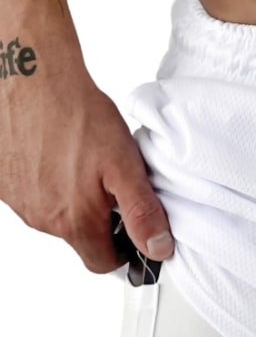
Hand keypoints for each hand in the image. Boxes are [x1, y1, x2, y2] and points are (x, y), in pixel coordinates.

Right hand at [0, 68, 173, 273]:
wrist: (31, 73)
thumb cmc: (78, 114)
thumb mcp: (126, 167)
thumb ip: (143, 214)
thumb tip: (158, 249)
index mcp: (73, 222)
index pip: (102, 263)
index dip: (122, 251)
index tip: (131, 231)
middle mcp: (39, 218)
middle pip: (79, 239)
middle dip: (100, 222)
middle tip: (111, 186)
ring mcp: (16, 200)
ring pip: (55, 216)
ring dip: (73, 200)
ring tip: (84, 163)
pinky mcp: (2, 180)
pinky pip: (31, 195)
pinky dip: (48, 182)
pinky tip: (57, 155)